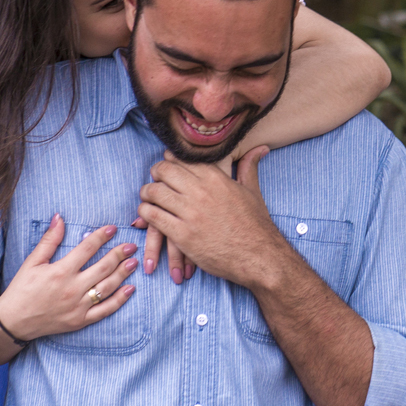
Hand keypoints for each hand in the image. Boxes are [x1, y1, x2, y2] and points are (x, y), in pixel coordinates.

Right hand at [0, 214, 137, 339]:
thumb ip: (49, 240)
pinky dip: (120, 300)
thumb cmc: (22, 289)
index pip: (87, 249)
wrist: (14, 321)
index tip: (113, 228)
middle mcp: (73, 288)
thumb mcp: (32, 262)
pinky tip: (130, 289)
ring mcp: (78, 306)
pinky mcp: (81, 320)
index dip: (102, 237)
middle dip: (119, 254)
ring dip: (123, 274)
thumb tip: (59, 217)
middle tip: (131, 246)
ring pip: (107, 287)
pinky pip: (105, 310)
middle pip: (103, 267)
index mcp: (60, 271)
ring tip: (134, 262)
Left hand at [137, 147, 282, 287]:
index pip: (182, 158)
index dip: (170, 160)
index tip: (167, 166)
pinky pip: (153, 216)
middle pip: (164, 171)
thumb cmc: (256, 225)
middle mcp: (201, 191)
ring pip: (154, 192)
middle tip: (155, 181)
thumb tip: (260, 148)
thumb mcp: (253, 192)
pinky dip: (145, 213)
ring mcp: (190, 213)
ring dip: (147, 193)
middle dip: (156, 174)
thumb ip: (249, 167)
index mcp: (216, 178)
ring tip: (148, 198)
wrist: (259, 256)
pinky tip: (147, 215)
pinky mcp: (182, 234)